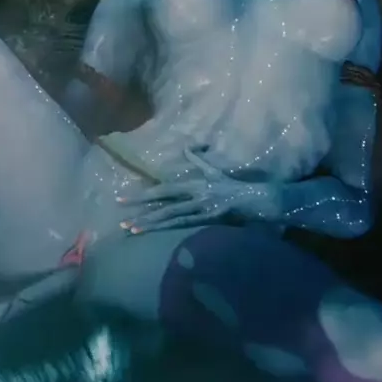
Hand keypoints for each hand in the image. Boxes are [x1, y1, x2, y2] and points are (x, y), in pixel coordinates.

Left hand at [115, 146, 279, 233]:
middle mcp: (196, 193)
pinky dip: (171, 229)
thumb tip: (187, 146)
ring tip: (130, 230)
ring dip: (150, 223)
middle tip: (119, 218)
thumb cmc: (237, 186)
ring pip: (172, 216)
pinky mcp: (212, 218)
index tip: (122, 198)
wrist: (261, 198)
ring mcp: (203, 206)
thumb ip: (199, 160)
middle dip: (140, 209)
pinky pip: (187, 225)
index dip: (142, 194)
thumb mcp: (216, 171)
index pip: (163, 189)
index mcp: (195, 183)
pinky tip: (156, 234)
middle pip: (162, 202)